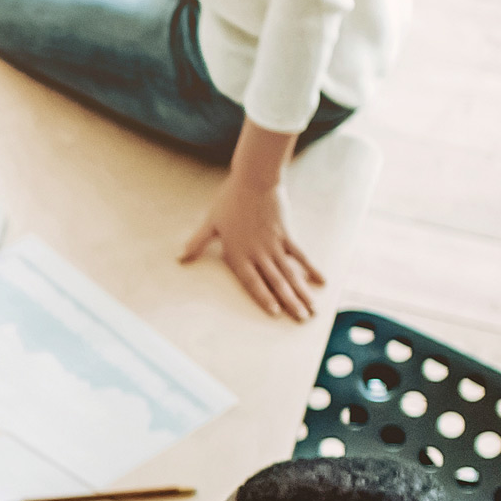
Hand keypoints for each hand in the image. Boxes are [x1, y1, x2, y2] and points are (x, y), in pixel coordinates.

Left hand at [181, 172, 325, 322]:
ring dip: (302, 292)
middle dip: (290, 302)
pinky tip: (321, 282)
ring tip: (312, 309)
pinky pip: (301, 256)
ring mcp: (275, 245)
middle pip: (276, 282)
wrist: (254, 180)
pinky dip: (311, 269)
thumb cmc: (230, 201)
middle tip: (302, 320)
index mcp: (239, 254)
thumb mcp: (210, 223)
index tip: (275, 313)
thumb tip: (179, 258)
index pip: (252, 281)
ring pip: (290, 273)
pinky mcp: (287, 235)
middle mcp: (259, 253)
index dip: (264, 297)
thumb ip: (197, 243)